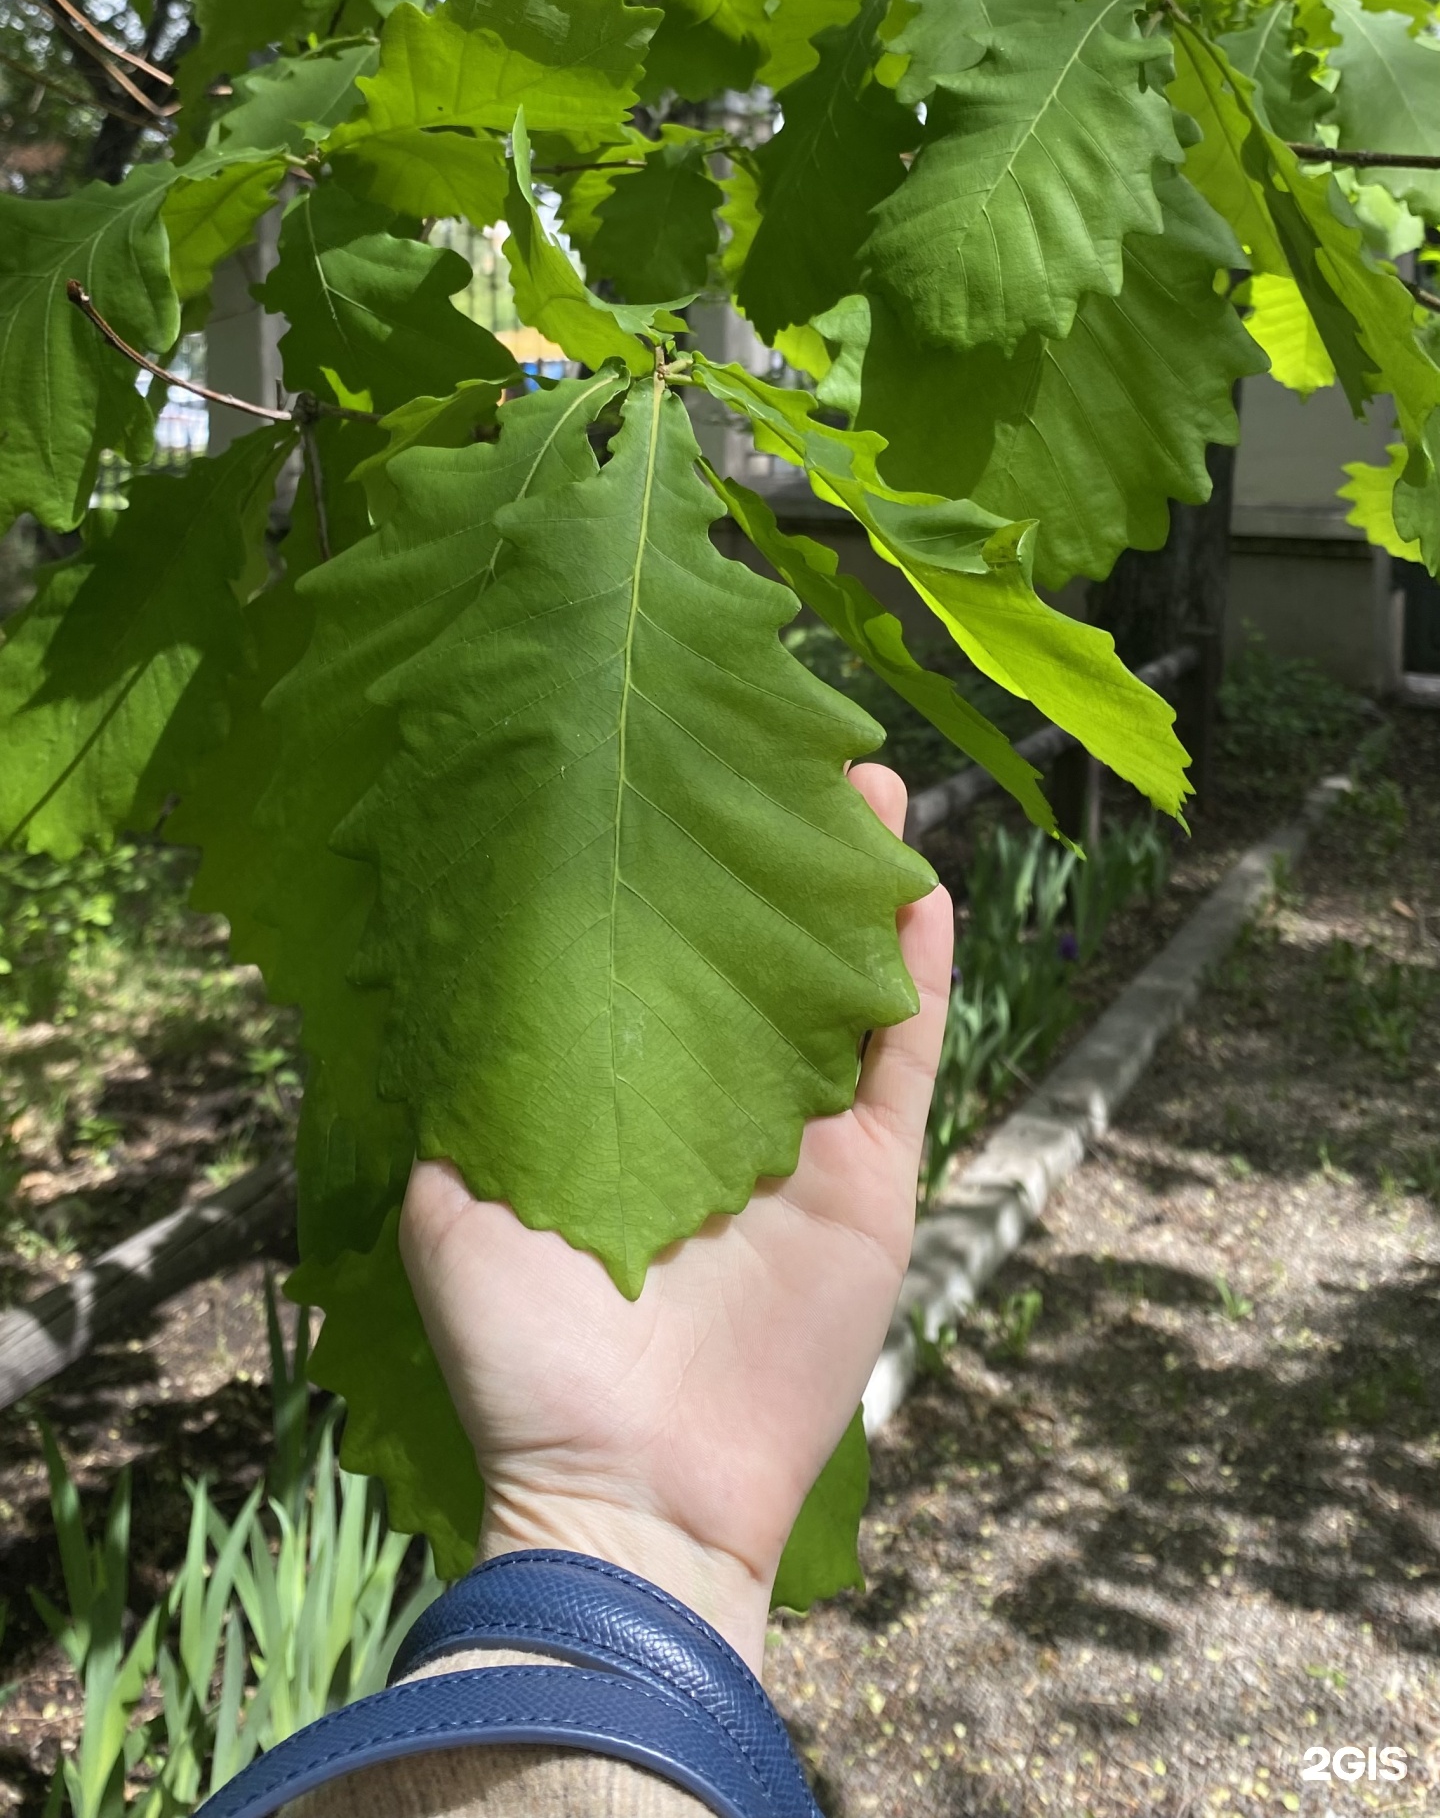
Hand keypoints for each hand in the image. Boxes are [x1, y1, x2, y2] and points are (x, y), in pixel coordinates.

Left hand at [399, 763, 952, 1672]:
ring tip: (865, 782)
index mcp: (625, 1106)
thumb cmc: (528, 1358)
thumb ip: (465, 1099)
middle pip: (759, 952)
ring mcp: (803, 1141)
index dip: (669, 875)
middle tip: (779, 747)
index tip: (671, 777)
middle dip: (771, 854)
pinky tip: (920, 890)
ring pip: (841, 985)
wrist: (631, 1488)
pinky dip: (916, 975)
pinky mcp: (870, 1180)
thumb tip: (445, 983)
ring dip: (856, 886)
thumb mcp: (456, 1205)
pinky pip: (904, 1058)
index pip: (655, 963)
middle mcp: (718, 1106)